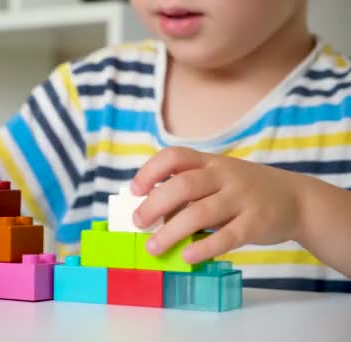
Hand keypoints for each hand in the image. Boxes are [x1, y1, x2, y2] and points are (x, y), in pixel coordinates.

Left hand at [130, 147, 307, 263]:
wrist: (298, 200)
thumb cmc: (245, 191)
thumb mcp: (219, 181)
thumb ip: (191, 192)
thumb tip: (152, 216)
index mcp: (210, 162)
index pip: (175, 156)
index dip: (151, 171)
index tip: (135, 190)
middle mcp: (225, 176)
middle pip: (183, 185)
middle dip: (154, 204)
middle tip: (139, 223)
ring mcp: (241, 198)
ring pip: (200, 213)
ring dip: (171, 232)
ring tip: (153, 248)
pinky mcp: (256, 223)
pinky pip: (226, 236)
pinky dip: (203, 248)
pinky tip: (187, 256)